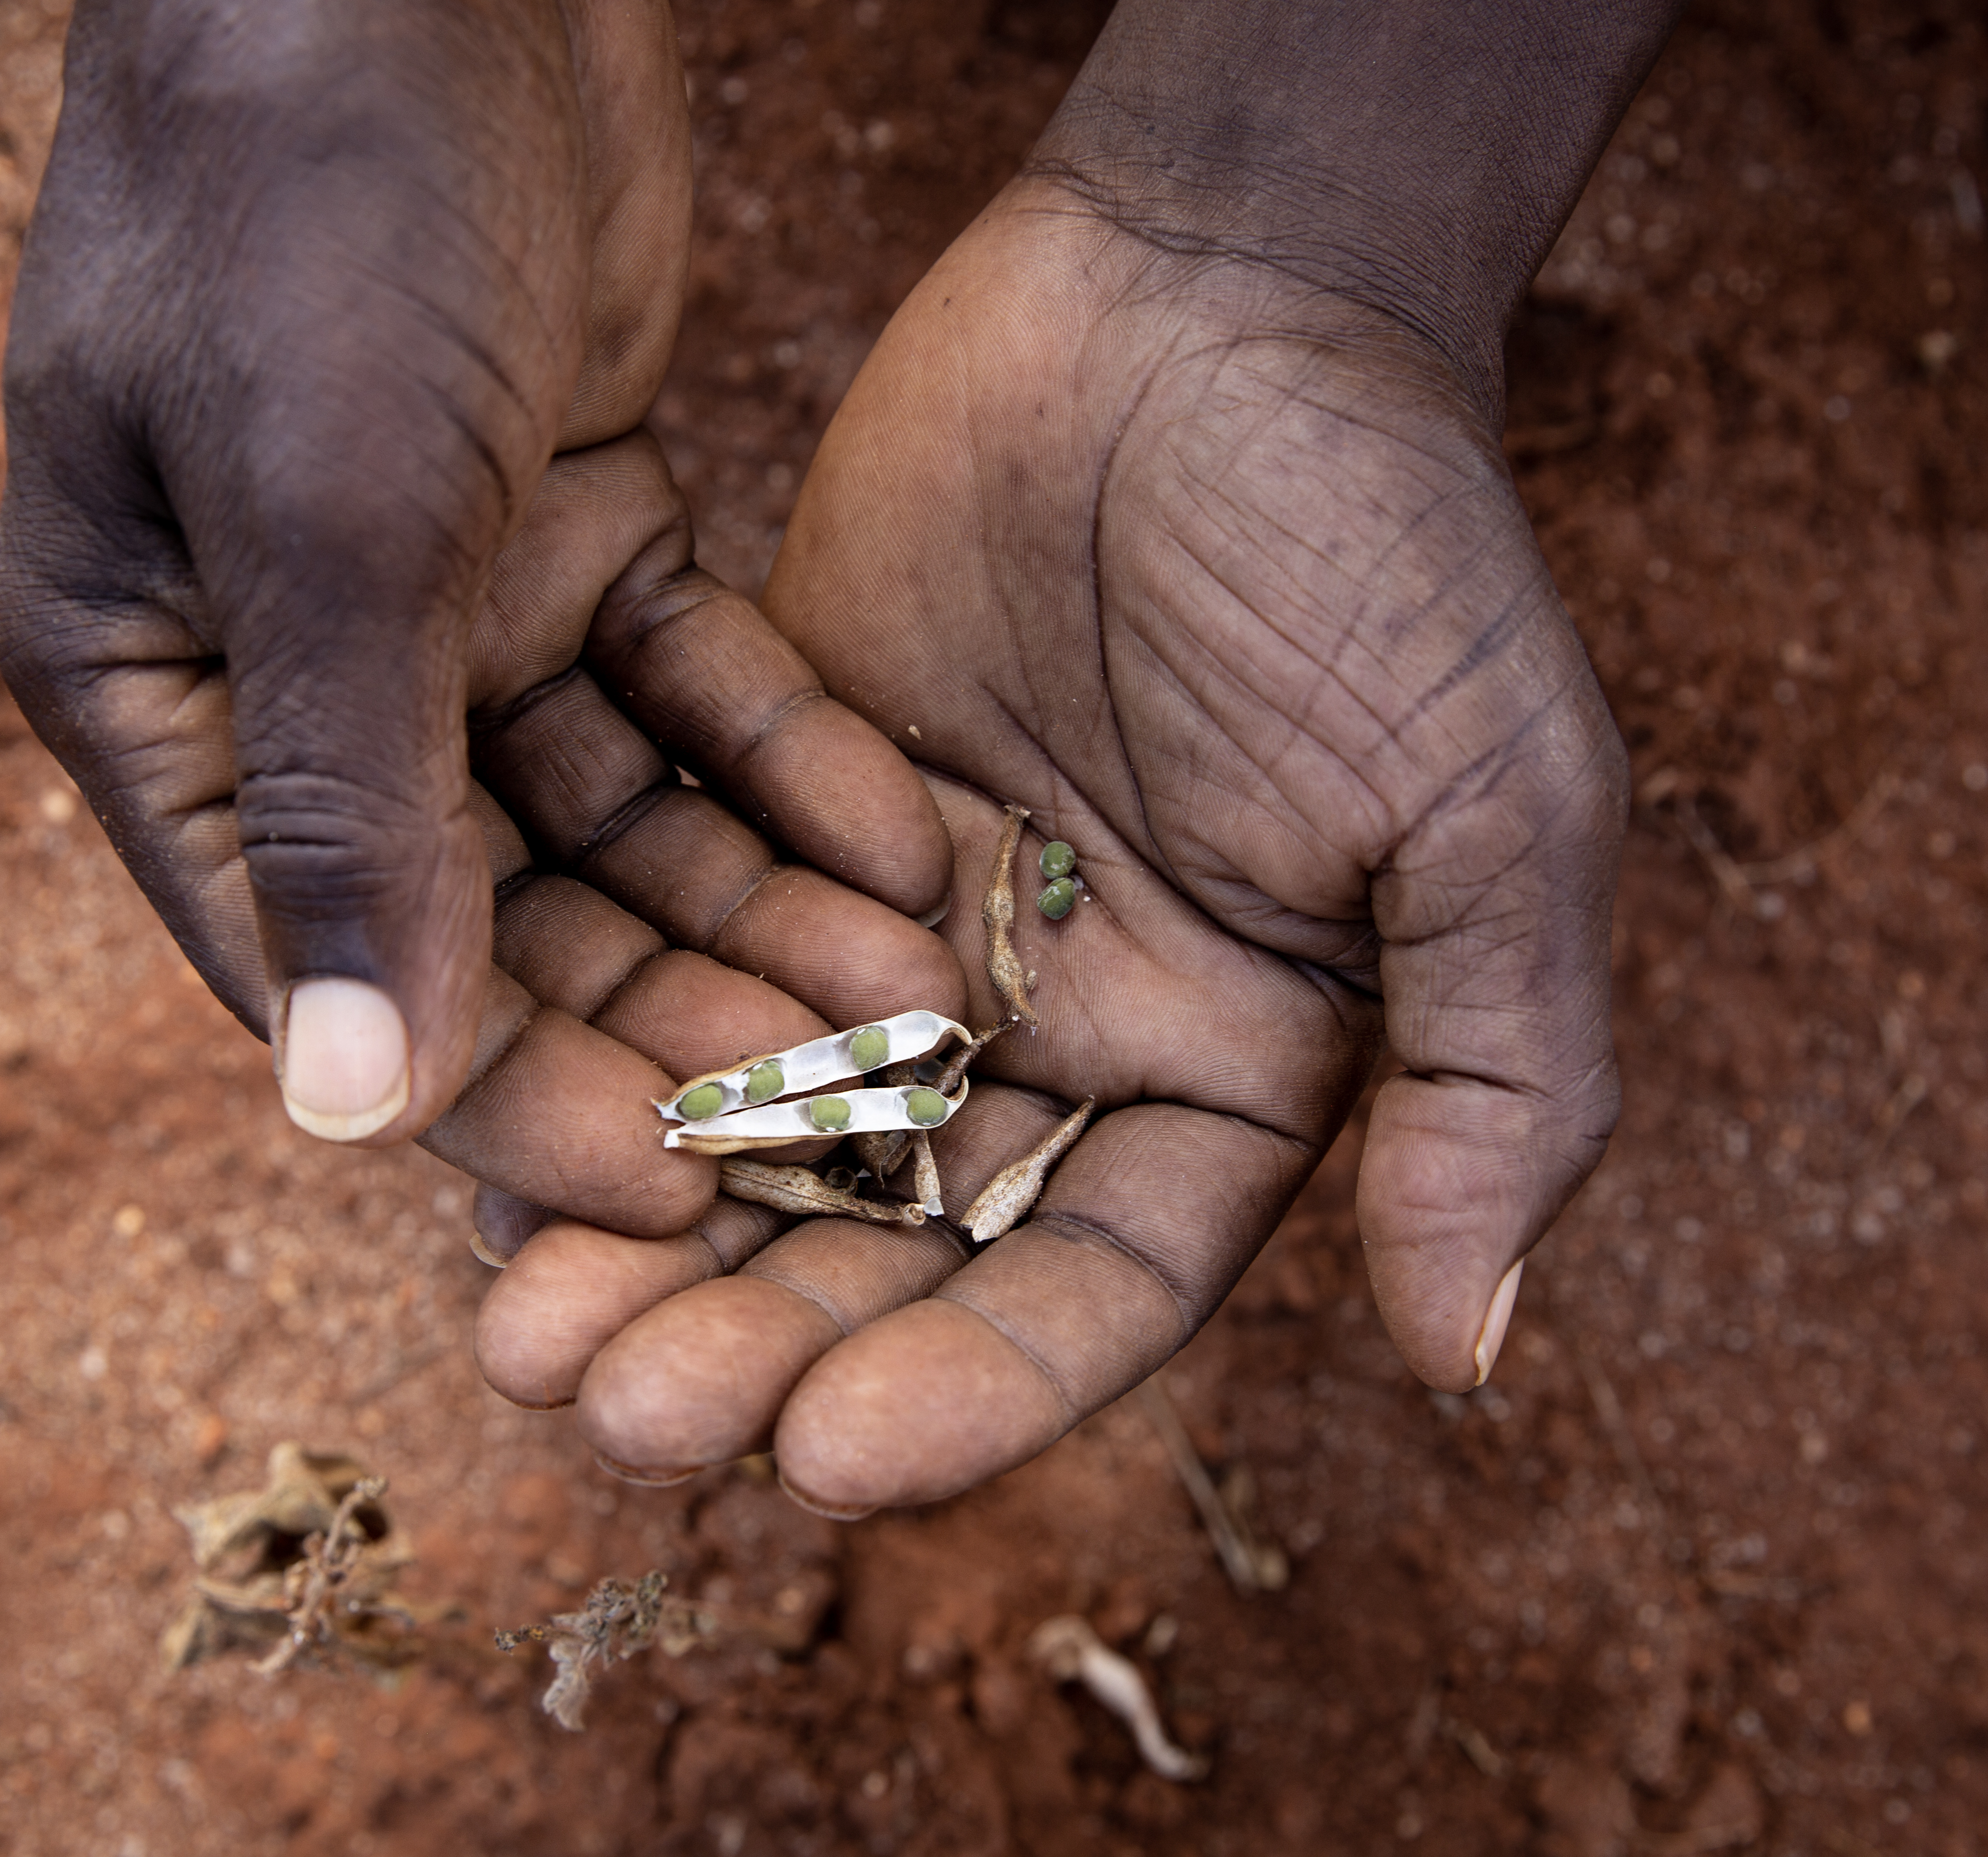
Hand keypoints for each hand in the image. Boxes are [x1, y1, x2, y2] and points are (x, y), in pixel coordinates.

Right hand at [0, 0, 951, 1229]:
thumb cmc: (311, 205)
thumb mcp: (326, 518)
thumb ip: (347, 807)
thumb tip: (338, 1114)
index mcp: (161, 695)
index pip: (327, 961)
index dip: (494, 1093)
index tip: (663, 1197)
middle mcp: (296, 673)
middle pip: (487, 916)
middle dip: (653, 1022)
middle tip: (828, 1132)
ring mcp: (442, 605)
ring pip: (609, 827)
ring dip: (748, 919)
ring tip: (901, 1020)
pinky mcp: (577, 530)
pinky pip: (691, 700)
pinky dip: (783, 770)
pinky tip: (901, 858)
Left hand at [474, 188, 1627, 1510]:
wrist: (1214, 293)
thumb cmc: (1389, 548)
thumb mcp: (1499, 817)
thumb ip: (1496, 1081)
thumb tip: (1467, 1350)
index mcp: (1229, 1070)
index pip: (1094, 1285)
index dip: (971, 1388)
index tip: (830, 1465)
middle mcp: (1062, 1031)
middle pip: (898, 1244)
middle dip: (762, 1342)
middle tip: (610, 1416)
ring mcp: (913, 929)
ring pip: (765, 1132)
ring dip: (649, 1239)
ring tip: (516, 1337)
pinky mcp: (785, 813)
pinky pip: (680, 960)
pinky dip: (602, 1050)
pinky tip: (488, 1135)